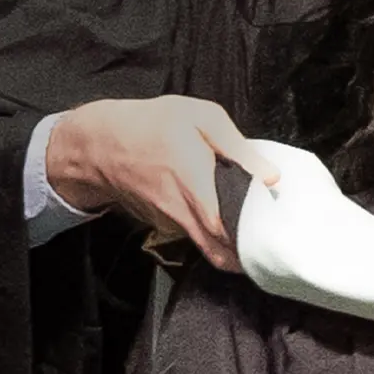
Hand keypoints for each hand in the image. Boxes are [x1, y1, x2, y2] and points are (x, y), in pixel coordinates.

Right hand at [46, 96, 277, 271]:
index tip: (274, 238)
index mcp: (196, 185)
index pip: (229, 232)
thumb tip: (270, 176)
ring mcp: (169, 223)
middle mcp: (183, 212)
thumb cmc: (151, 125)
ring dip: (229, 244)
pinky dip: (209, 231)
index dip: (253, 242)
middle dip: (247, 255)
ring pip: (207, 246)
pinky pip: (192, 234)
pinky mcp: (161, 225)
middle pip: (221, 253)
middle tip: (270, 244)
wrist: (99, 144)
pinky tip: (220, 215)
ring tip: (251, 228)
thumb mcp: (200, 117)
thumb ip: (237, 146)